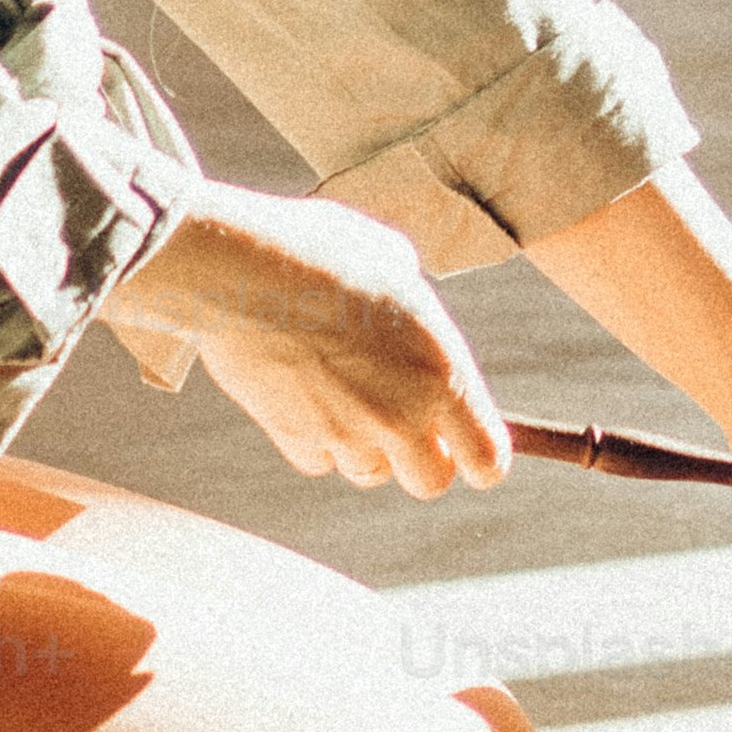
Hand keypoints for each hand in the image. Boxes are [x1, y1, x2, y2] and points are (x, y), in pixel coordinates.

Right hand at [112, 182, 510, 501]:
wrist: (244, 268)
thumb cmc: (323, 250)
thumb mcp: (392, 263)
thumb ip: (414, 309)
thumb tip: (413, 327)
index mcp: (443, 369)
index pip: (487, 458)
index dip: (480, 459)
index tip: (465, 448)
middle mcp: (404, 413)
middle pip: (431, 481)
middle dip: (419, 459)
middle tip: (400, 421)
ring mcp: (349, 433)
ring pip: (371, 472)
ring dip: (363, 445)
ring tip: (340, 387)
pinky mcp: (298, 440)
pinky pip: (319, 460)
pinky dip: (314, 438)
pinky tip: (301, 390)